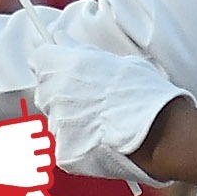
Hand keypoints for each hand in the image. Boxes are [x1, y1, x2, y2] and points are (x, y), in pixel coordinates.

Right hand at [0, 115, 54, 189]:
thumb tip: (36, 128)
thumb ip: (19, 129)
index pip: (41, 126)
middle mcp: (27, 144)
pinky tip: (32, 176)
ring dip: (43, 162)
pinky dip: (41, 177)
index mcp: (19, 130)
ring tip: (32, 165)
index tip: (34, 137)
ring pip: (49, 159)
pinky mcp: (29, 179)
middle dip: (42, 147)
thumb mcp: (0, 133)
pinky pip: (45, 177)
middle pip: (48, 142)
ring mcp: (29, 161)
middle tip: (34, 153)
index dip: (38, 132)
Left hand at [31, 41, 180, 186]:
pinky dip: (81, 142)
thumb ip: (85, 54)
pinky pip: (67, 144)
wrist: (157, 132)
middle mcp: (53, 94)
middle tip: (93, 95)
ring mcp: (56, 125)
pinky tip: (103, 137)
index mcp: (65, 66)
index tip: (64, 65)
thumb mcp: (120, 61)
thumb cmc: (144, 94)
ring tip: (104, 118)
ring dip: (73, 118)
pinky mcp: (63, 152)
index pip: (39, 58)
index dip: (53, 62)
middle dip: (64, 92)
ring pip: (57, 119)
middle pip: (46, 90)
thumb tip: (65, 43)